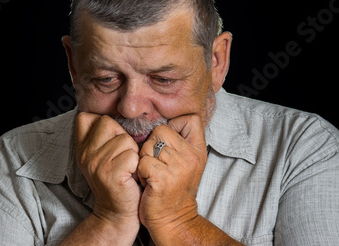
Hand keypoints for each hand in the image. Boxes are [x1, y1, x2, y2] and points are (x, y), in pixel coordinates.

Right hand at [74, 112, 141, 237]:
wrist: (117, 214)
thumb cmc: (118, 182)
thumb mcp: (103, 157)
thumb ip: (104, 137)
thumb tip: (120, 111)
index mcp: (81, 148)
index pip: (86, 117)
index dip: (103, 124)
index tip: (110, 141)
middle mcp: (85, 154)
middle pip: (108, 122)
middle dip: (122, 136)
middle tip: (123, 157)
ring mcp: (96, 164)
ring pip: (124, 139)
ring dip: (133, 152)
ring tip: (128, 168)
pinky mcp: (110, 174)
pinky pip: (132, 154)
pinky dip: (137, 164)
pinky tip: (132, 175)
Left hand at [137, 114, 206, 236]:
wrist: (173, 220)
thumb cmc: (174, 189)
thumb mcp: (187, 162)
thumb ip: (181, 141)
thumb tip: (165, 121)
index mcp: (198, 150)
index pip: (189, 119)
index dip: (174, 125)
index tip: (168, 143)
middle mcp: (191, 157)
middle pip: (161, 130)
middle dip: (152, 144)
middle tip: (156, 163)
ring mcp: (178, 167)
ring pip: (148, 145)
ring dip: (145, 159)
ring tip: (152, 173)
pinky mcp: (162, 178)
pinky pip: (142, 161)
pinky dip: (140, 172)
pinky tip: (148, 182)